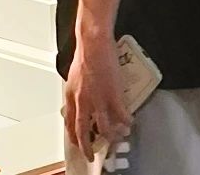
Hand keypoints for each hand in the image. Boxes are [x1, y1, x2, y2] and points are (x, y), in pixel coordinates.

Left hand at [64, 30, 131, 160]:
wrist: (93, 44)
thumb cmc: (85, 56)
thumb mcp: (74, 78)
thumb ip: (78, 93)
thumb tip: (81, 104)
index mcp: (71, 95)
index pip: (70, 122)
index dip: (73, 137)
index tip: (77, 145)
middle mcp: (82, 100)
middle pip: (83, 131)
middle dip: (87, 147)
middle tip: (91, 155)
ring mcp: (98, 99)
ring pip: (104, 128)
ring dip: (112, 136)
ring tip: (117, 138)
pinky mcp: (113, 95)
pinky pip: (121, 116)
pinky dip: (126, 122)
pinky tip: (129, 122)